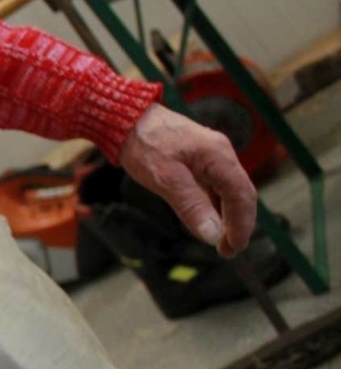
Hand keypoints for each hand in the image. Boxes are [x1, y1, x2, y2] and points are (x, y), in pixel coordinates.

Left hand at [117, 104, 255, 255]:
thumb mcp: (165, 179)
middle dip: (237, 224)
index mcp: (219, 157)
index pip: (243, 196)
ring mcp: (210, 154)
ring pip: (227, 190)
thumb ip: (191, 206)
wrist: (125, 117)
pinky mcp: (198, 157)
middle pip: (240, 194)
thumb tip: (213, 235)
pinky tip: (205, 217)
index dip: (242, 226)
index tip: (232, 249)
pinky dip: (213, 203)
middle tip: (226, 251)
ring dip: (225, 215)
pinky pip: (214, 184)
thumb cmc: (144, 144)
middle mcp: (221, 154)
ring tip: (217, 240)